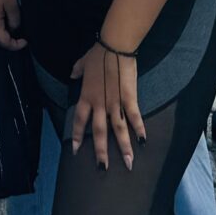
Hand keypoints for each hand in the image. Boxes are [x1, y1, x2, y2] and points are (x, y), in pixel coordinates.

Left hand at [67, 39, 145, 169]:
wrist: (114, 45)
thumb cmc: (98, 52)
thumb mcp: (82, 61)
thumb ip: (77, 70)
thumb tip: (72, 74)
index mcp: (86, 96)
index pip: (80, 120)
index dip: (78, 136)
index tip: (76, 151)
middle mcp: (99, 104)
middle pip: (99, 132)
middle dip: (101, 152)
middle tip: (102, 169)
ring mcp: (114, 102)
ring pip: (118, 130)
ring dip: (123, 148)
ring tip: (128, 164)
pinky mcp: (129, 98)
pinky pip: (134, 117)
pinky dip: (139, 129)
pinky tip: (143, 142)